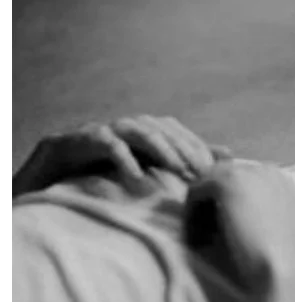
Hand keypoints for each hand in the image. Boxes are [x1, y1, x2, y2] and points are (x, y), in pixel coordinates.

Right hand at [13, 115, 231, 196]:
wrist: (56, 169)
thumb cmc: (108, 167)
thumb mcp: (151, 165)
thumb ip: (187, 158)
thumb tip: (230, 154)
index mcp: (147, 129)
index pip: (179, 133)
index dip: (197, 149)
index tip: (213, 171)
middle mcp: (129, 124)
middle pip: (162, 129)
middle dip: (184, 149)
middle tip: (201, 173)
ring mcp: (106, 128)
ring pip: (139, 131)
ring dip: (162, 150)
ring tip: (179, 171)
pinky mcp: (83, 138)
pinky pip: (107, 143)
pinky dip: (124, 158)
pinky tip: (137, 177)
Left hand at [184, 161, 294, 296]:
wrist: (280, 270)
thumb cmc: (273, 261)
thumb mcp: (260, 228)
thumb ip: (242, 209)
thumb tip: (204, 203)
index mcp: (279, 181)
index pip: (238, 182)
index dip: (221, 206)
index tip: (214, 235)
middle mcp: (267, 170)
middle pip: (220, 178)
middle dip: (208, 206)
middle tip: (203, 240)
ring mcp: (249, 172)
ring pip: (205, 184)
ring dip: (198, 211)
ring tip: (200, 242)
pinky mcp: (229, 180)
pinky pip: (195, 192)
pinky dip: (191, 216)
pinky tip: (197, 242)